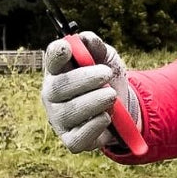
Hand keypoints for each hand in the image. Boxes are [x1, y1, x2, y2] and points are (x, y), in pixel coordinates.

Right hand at [40, 31, 141, 152]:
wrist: (125, 107)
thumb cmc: (108, 79)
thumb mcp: (107, 58)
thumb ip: (96, 47)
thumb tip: (85, 38)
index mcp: (58, 71)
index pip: (51, 60)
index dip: (56, 54)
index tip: (67, 48)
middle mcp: (52, 95)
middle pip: (59, 86)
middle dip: (85, 79)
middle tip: (106, 74)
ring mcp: (59, 119)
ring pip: (71, 111)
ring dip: (95, 101)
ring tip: (111, 95)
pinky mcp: (71, 140)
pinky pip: (79, 136)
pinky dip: (96, 125)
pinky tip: (107, 117)